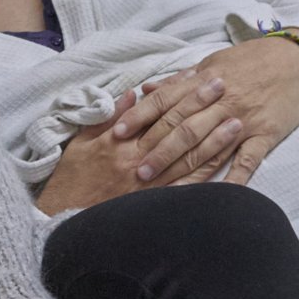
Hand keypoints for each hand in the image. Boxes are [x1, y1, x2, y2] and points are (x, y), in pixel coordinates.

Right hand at [36, 85, 246, 214]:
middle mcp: (139, 162)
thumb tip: (133, 95)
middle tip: (225, 89)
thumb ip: (108, 119)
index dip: (180, 93)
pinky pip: (187, 189)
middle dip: (203, 107)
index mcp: (120, 144)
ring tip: (236, 123)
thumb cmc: (71, 180)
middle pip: (178, 129)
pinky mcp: (156, 205)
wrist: (63, 221)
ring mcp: (150, 187)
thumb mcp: (81, 143)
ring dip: (215, 140)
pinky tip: (226, 163)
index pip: (158, 111)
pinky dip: (207, 175)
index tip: (199, 76)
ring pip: (189, 159)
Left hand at [113, 39, 298, 186]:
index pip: (165, 100)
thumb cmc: (251, 61)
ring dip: (183, 167)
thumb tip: (146, 89)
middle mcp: (221, 100)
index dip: (139, 117)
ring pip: (208, 146)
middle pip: (182, 127)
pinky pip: (247, 160)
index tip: (118, 133)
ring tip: (161, 186)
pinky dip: (233, 179)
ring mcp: (243, 119)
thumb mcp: (213, 62)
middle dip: (156, 149)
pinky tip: (217, 195)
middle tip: (134, 170)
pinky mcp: (265, 134)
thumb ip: (179, 79)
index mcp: (204, 80)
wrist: (297, 61)